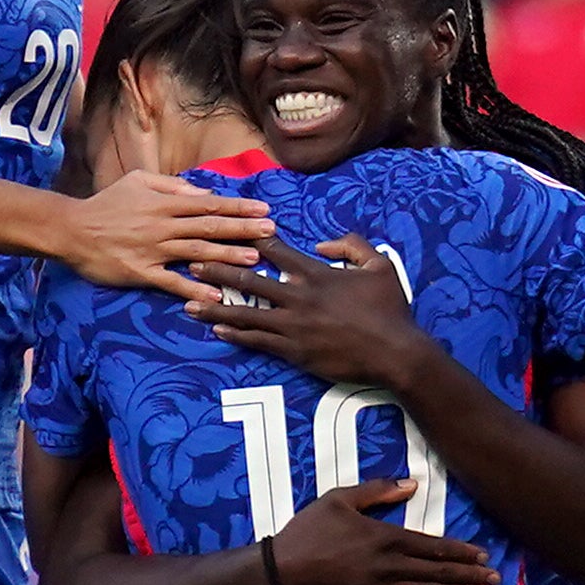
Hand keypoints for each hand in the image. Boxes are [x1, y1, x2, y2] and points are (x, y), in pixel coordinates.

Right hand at [67, 168, 269, 298]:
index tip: (264, 210)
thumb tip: (205, 193)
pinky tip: (215, 295)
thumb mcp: (138, 182)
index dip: (238, 208)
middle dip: (242, 230)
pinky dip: (193, 288)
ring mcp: (153, 250)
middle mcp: (163, 226)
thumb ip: (173, 187)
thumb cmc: (107, 204)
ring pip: (196, 253)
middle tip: (271, 233)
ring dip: (226, 257)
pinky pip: (171, 282)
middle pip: (209, 227)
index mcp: (164, 204)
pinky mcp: (141, 272)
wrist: (72, 228)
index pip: (209, 205)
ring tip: (253, 260)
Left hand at [192, 231, 433, 392]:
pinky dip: (236, 333)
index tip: (228, 231)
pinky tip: (217, 329)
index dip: (250, 238)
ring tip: (188, 303)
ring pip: (246, 313)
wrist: (396, 353)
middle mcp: (299, 297)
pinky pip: (258, 340)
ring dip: (214, 306)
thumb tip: (322, 243)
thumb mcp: (380, 266)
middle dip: (217, 271)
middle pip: (248, 280)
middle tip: (191, 264)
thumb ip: (352, 245)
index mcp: (317, 273)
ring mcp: (294, 326)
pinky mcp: (295, 351)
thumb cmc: (390, 309)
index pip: (275, 250)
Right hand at [269, 480, 497, 584]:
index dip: (461, 552)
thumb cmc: (310, 530)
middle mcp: (389, 566)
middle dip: (469, 576)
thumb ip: (377, 491)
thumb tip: (411, 483)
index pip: (433, 547)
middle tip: (496, 581)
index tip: (483, 556)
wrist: (282, 570)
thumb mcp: (339, 499)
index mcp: (385, 538)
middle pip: (438, 572)